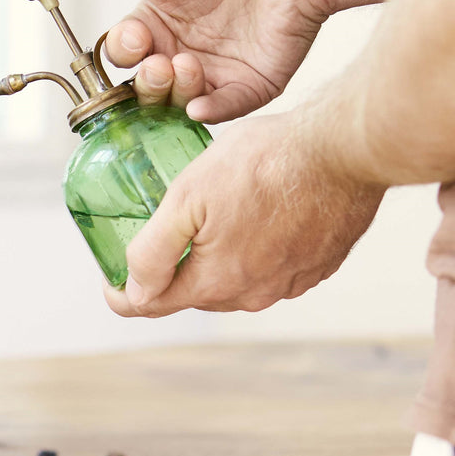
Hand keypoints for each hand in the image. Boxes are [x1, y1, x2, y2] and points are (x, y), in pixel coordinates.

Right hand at [24, 0, 335, 123]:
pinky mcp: (249, 87)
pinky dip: (203, 110)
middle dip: (142, 79)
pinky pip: (216, 114)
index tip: (135, 37)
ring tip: (188, 64)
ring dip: (170, 90)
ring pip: (173, 103)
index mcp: (157, 18)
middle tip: (160, 60)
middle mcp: (181, 48)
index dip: (121, 51)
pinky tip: (203, 95)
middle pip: (141, 85)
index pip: (121, 52)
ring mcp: (215, 71)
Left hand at [104, 111, 385, 316]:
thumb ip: (153, 250)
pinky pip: (270, 269)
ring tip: (210, 217)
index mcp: (215, 282)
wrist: (343, 148)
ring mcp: (288, 284)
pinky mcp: (316, 267)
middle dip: (169, 270)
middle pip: (190, 293)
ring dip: (214, 259)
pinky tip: (254, 215)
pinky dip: (253, 250)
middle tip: (160, 231)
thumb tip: (132, 290)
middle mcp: (253, 294)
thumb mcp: (188, 197)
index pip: (149, 306)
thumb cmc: (266, 163)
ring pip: (231, 282)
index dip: (121, 292)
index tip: (111, 273)